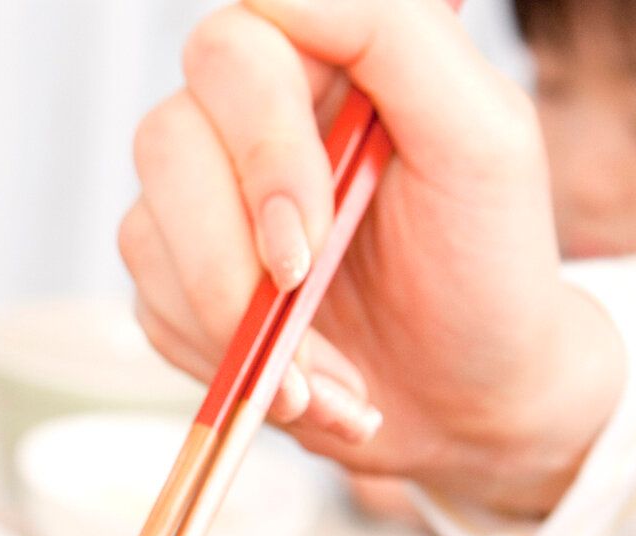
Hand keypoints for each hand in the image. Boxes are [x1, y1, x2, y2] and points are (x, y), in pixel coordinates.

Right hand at [121, 0, 623, 517]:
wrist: (469, 398)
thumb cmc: (487, 264)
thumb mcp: (482, 138)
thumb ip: (400, 37)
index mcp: (325, 58)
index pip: (240, 41)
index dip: (260, 137)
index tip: (309, 229)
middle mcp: (249, 117)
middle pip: (169, 135)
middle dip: (234, 241)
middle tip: (302, 293)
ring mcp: (202, 201)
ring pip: (147, 230)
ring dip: (236, 321)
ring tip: (325, 375)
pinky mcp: (176, 282)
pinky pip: (153, 307)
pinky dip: (227, 361)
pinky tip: (296, 382)